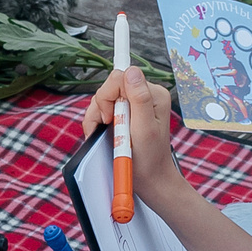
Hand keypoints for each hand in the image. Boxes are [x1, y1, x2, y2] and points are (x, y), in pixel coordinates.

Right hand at [80, 68, 191, 213]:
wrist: (150, 179)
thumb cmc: (149, 159)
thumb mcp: (144, 129)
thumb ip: (139, 98)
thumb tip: (132, 71)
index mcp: (154, 94)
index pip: (120, 78)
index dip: (109, 97)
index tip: (110, 117)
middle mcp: (145, 94)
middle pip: (109, 87)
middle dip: (102, 109)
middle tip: (109, 128)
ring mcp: (134, 103)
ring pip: (103, 98)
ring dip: (98, 117)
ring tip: (108, 136)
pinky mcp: (126, 112)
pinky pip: (103, 107)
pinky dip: (97, 121)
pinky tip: (104, 134)